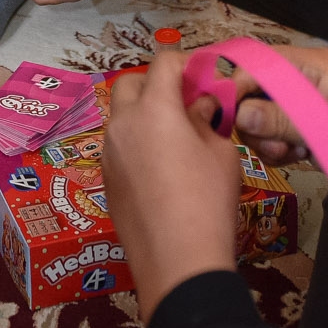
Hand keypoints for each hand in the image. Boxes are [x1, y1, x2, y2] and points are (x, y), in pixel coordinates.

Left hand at [102, 50, 243, 318]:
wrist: (178, 264)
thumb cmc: (207, 202)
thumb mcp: (221, 154)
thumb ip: (208, 120)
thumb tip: (202, 105)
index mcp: (153, 109)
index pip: (163, 63)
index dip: (186, 64)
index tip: (205, 78)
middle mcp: (122, 125)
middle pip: (131, 84)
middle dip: (156, 84)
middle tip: (187, 104)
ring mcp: (108, 154)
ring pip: (121, 117)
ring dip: (143, 115)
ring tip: (175, 138)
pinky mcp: (106, 181)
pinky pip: (118, 147)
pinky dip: (136, 143)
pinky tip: (161, 169)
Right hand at [221, 46, 327, 222]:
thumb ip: (283, 119)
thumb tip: (238, 112)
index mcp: (314, 66)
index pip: (259, 62)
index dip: (237, 84)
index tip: (225, 115)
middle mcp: (307, 81)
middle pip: (255, 90)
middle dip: (252, 118)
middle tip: (269, 145)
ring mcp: (308, 106)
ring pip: (263, 115)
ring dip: (265, 137)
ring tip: (287, 155)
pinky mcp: (311, 130)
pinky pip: (278, 134)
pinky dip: (279, 148)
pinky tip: (298, 160)